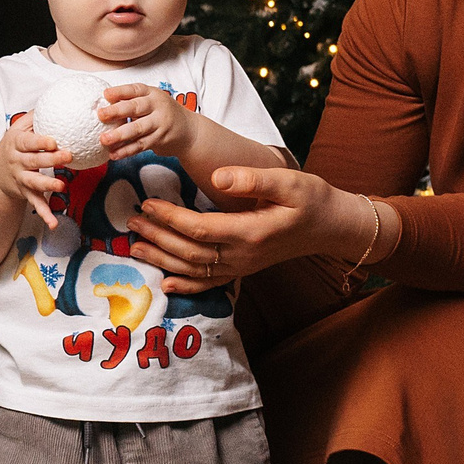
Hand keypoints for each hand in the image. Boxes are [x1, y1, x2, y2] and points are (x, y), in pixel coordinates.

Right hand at [0, 115, 70, 229]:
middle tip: (68, 155)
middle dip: (51, 159)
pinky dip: (44, 214)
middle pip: (35, 161)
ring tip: (61, 185)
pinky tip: (53, 223)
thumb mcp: (18, 129)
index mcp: (16, 144)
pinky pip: (35, 204)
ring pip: (34, 182)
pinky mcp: (26, 193)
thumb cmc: (14, 146)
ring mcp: (21, 179)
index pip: (28, 142)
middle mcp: (17, 162)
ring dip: (48, 183)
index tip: (54, 140)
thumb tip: (55, 98)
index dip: (40, 141)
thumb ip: (34, 117)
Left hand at [96, 84, 187, 159]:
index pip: (135, 90)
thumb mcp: (152, 101)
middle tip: (100, 115)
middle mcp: (157, 107)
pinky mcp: (160, 140)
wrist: (189, 131)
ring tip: (104, 139)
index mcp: (152, 94)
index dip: (120, 91)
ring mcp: (160, 124)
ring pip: (137, 129)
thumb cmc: (162, 113)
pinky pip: (140, 145)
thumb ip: (132, 102)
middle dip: (117, 111)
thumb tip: (102, 105)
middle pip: (136, 108)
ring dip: (119, 135)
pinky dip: (126, 151)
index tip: (105, 94)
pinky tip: (114, 154)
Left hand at [126, 164, 385, 292]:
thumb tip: (218, 177)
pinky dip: (186, 286)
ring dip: (162, 260)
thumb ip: (253, 179)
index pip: (200, 229)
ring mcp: (243, 266)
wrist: (332, 227)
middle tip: (131, 222)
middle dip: (158, 238)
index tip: (148, 204)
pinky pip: (211, 284)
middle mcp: (244, 255)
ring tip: (134, 247)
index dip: (170, 219)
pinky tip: (166, 284)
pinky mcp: (245, 268)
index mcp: (251, 232)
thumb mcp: (289, 181)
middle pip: (191, 252)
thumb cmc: (312, 200)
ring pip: (195, 270)